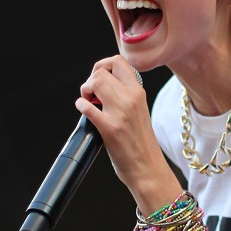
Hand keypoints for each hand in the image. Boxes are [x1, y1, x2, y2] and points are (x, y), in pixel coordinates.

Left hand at [76, 56, 179, 208]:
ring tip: (89, 103)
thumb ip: (125, 96)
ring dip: (85, 91)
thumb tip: (102, 86)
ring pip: (95, 83)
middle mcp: (131, 99)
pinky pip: (87, 107)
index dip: (102, 65)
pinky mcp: (110, 129)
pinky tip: (85, 113)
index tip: (99, 79)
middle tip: (91, 95)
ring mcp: (121, 114)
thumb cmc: (141, 143)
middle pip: (101, 71)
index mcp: (138, 93)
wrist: (149, 169)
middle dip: (90, 80)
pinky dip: (81, 106)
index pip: (118, 61)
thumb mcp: (139, 111)